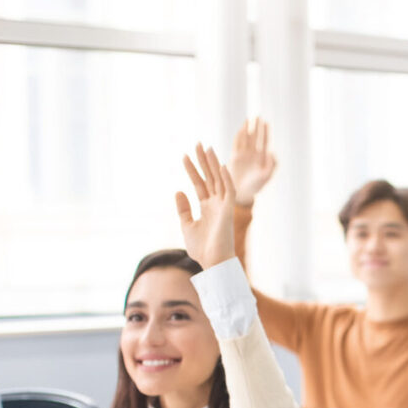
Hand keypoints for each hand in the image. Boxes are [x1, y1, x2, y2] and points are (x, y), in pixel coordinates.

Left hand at [175, 145, 236, 268]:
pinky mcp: (229, 211)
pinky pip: (229, 192)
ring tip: (206, 148)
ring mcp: (223, 206)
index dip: (192, 170)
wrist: (213, 263)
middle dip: (203, 161)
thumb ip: (183, 208)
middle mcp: (216, 204)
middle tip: (197, 144)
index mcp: (207, 207)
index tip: (184, 156)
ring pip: (219, 180)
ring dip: (213, 164)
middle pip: (209, 177)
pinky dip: (226, 179)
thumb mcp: (187, 225)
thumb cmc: (202, 248)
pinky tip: (220, 166)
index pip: (199, 183)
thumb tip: (178, 190)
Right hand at [229, 117, 277, 204]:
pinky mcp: (235, 156)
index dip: (265, 132)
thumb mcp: (265, 176)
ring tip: (248, 119)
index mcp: (261, 158)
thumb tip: (272, 152)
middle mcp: (253, 154)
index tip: (266, 122)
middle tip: (258, 115)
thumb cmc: (255, 187)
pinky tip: (241, 129)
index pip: (264, 142)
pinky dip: (239, 136)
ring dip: (247, 129)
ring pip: (246, 138)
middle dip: (256, 127)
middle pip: (255, 137)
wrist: (242, 193)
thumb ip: (271, 165)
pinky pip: (237, 143)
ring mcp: (244, 155)